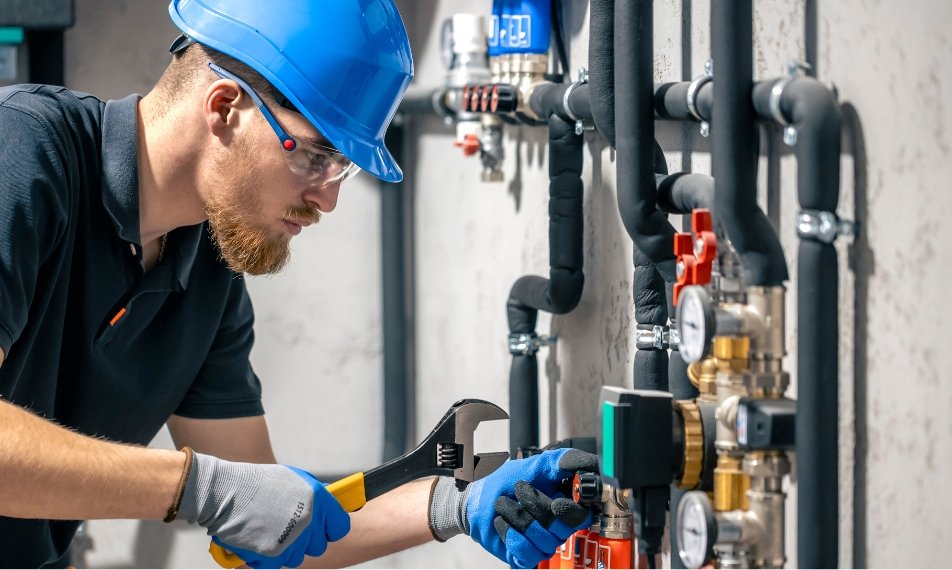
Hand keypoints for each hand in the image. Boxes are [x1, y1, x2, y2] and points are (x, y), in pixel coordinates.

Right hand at [178, 453, 349, 568]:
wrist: (226, 493)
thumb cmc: (257, 484)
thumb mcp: (294, 479)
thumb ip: (314, 494)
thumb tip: (328, 503)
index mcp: (317, 501)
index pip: (340, 526)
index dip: (330, 527)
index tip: (323, 527)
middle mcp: (309, 522)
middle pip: (319, 546)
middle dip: (307, 539)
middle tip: (291, 529)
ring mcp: (292, 541)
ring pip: (298, 557)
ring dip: (287, 548)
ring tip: (270, 531)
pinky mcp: (273, 556)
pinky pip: (278, 564)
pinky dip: (268, 556)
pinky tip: (259, 539)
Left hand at [427, 448, 598, 568]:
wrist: (478, 499)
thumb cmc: (505, 482)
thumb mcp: (533, 465)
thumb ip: (560, 461)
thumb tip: (589, 463)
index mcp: (566, 504)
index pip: (584, 515)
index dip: (572, 510)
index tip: (557, 501)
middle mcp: (558, 526)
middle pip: (563, 527)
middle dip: (537, 506)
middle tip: (520, 490)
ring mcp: (543, 543)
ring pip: (544, 539)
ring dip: (518, 516)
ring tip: (504, 504)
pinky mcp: (527, 556)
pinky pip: (527, 552)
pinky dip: (510, 533)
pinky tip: (501, 522)